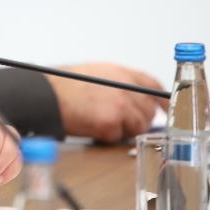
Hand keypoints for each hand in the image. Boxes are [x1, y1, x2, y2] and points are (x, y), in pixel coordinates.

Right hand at [47, 63, 162, 142]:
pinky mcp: (112, 123)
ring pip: (137, 126)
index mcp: (121, 73)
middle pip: (147, 110)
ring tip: (100, 122)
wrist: (45, 96)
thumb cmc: (63, 86)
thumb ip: (118, 83)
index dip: (161, 100)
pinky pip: (120, 137)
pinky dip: (108, 136)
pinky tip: (93, 127)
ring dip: (123, 129)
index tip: (164, 110)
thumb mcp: (95, 73)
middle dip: (137, 119)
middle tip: (119, 122)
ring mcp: (121, 105)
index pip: (153, 86)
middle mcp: (125, 87)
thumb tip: (134, 98)